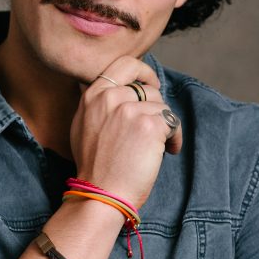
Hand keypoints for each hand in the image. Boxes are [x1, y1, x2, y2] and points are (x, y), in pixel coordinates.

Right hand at [70, 56, 181, 209]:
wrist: (101, 193)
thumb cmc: (95, 168)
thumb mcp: (83, 126)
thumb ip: (99, 105)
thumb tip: (120, 92)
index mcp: (93, 95)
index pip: (124, 65)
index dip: (144, 72)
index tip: (152, 84)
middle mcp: (110, 98)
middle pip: (148, 89)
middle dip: (156, 108)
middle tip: (156, 128)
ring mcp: (130, 110)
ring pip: (162, 106)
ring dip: (165, 126)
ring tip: (159, 146)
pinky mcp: (149, 125)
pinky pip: (172, 122)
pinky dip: (174, 137)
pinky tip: (168, 151)